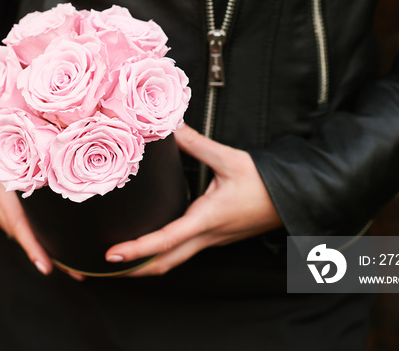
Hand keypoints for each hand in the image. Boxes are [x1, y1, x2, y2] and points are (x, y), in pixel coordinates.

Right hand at [0, 112, 82, 279]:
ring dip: (42, 245)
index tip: (46, 267)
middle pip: (23, 235)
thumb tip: (55, 144)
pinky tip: (51, 238)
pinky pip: (15, 223)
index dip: (32, 246)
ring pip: (20, 231)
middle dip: (48, 255)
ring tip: (73, 262)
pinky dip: (31, 232)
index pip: (18, 223)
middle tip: (78, 274)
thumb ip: (23, 147)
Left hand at [105, 124, 281, 276]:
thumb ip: (197, 145)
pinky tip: (151, 246)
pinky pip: (184, 253)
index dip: (137, 250)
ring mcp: (212, 240)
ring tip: (120, 262)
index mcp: (207, 219)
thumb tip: (172, 128)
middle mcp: (207, 236)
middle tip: (104, 269)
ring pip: (174, 261)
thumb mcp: (230, 159)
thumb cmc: (265, 182)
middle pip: (164, 264)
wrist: (295, 198)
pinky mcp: (216, 238)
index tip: (111, 256)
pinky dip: (162, 255)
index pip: (166, 240)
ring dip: (146, 266)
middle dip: (133, 271)